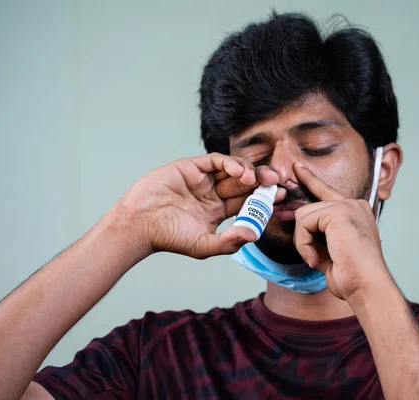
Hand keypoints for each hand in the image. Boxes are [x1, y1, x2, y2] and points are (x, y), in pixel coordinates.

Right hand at [109, 153, 283, 258]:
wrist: (139, 224)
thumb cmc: (168, 237)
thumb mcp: (203, 245)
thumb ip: (230, 242)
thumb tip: (255, 235)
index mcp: (217, 211)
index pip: (246, 202)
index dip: (263, 200)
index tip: (279, 199)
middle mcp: (212, 193)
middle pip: (244, 184)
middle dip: (262, 182)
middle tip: (277, 183)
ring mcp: (203, 179)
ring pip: (233, 170)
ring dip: (249, 172)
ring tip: (258, 179)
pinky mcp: (192, 167)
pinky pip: (216, 161)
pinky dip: (231, 164)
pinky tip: (241, 173)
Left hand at [292, 162, 389, 299]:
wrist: (366, 285)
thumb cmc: (351, 275)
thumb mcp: (330, 250)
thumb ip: (317, 235)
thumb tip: (297, 225)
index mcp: (355, 211)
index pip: (326, 192)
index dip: (310, 180)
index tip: (297, 169)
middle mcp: (353, 204)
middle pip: (309, 208)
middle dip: (302, 234)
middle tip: (310, 256)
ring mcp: (347, 206)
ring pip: (303, 216)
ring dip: (303, 243)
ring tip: (316, 260)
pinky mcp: (338, 212)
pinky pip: (304, 223)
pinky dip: (304, 244)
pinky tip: (315, 259)